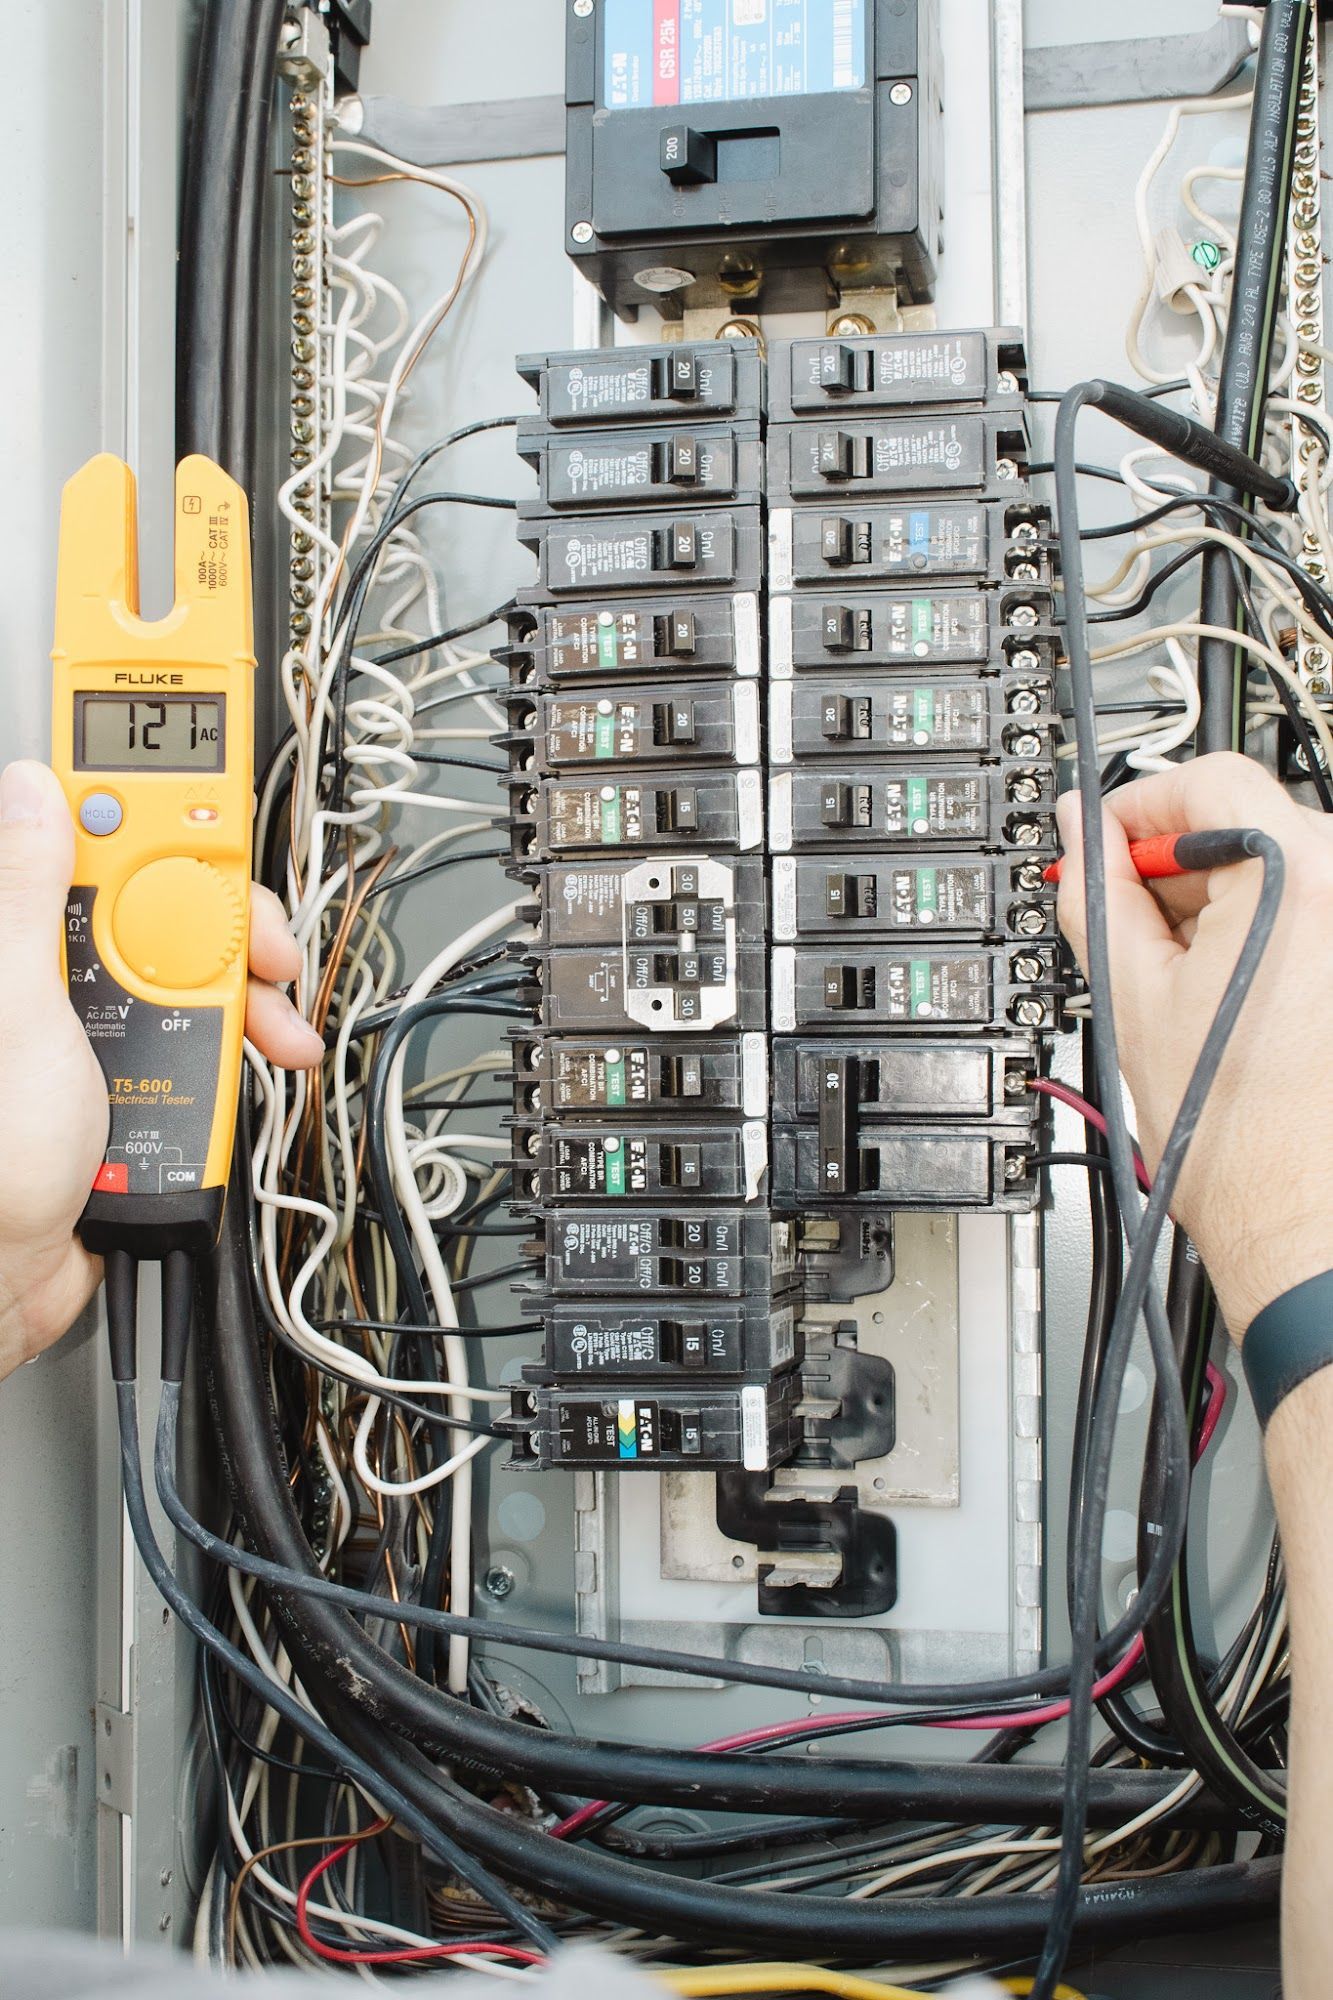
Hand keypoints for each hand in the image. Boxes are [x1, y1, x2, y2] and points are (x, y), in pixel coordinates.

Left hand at [0, 759, 323, 1380]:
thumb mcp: (16, 1007)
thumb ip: (30, 894)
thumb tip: (34, 789)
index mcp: (22, 934)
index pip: (95, 828)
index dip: (160, 800)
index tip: (217, 775)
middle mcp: (55, 968)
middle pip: (169, 899)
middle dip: (233, 922)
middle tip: (266, 950)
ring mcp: (95, 1024)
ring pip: (199, 974)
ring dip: (249, 1001)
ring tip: (270, 1034)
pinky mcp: (129, 1076)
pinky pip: (202, 1040)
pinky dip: (239, 1053)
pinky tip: (252, 1068)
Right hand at [1055, 752, 1332, 1340]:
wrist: (1298, 1218)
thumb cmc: (1234, 1132)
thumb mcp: (1130, 991)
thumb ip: (1097, 890)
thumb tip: (1079, 833)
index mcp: (1293, 876)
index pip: (1208, 779)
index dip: (1136, 806)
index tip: (1099, 841)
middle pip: (1246, 821)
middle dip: (1174, 863)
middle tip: (1120, 913)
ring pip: (1278, 869)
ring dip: (1216, 901)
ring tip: (1172, 972)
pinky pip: (1308, 913)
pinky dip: (1260, 932)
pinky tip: (1220, 991)